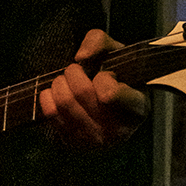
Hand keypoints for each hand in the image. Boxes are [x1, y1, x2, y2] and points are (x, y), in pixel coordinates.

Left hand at [39, 29, 148, 147]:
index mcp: (137, 107)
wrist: (108, 108)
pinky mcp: (73, 143)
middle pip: (82, 92)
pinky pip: (51, 114)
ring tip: (66, 80)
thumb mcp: (116, 54)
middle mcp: (118, 130)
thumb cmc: (115, 79)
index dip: (103, 77)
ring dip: (60, 83)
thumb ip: (100, 42)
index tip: (105, 75)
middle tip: (76, 71)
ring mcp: (95, 140)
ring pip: (65, 102)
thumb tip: (82, 56)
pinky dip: (48, 96)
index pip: (110, 93)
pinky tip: (56, 93)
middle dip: (74, 73)